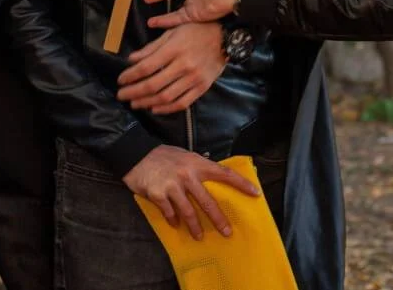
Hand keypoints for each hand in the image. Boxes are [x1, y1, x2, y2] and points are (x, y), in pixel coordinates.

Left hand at [118, 22, 225, 113]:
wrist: (226, 37)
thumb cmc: (197, 31)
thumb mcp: (172, 32)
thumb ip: (152, 47)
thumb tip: (131, 60)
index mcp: (174, 49)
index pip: (146, 67)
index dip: (130, 76)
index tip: (120, 80)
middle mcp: (184, 65)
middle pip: (153, 84)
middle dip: (133, 92)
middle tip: (121, 95)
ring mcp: (194, 78)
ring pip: (165, 97)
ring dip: (146, 103)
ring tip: (134, 103)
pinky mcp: (202, 87)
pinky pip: (182, 103)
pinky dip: (166, 109)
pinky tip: (154, 108)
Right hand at [122, 145, 259, 239]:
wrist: (137, 155)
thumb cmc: (165, 156)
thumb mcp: (186, 156)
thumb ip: (199, 166)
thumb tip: (216, 175)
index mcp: (198, 164)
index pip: (224, 174)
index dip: (241, 184)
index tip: (255, 193)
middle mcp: (187, 175)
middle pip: (208, 201)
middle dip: (219, 219)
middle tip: (227, 232)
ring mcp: (173, 186)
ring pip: (189, 212)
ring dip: (195, 226)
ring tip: (200, 236)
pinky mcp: (158, 194)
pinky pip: (169, 213)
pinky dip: (174, 220)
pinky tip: (176, 225)